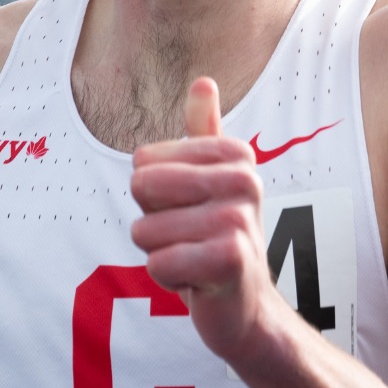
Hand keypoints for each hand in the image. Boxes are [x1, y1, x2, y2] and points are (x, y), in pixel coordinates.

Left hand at [130, 77, 279, 364]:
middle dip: (151, 223)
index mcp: (235, 154)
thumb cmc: (217, 240)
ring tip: (193, 261)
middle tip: (186, 239)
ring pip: (145, 231)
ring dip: (159, 255)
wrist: (246, 307)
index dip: (154, 196)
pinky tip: (196, 284)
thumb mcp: (209, 183)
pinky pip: (158, 263)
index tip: (188, 212)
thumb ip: (204, 133)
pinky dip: (166, 280)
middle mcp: (244, 180)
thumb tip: (203, 80)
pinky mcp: (231, 259)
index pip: (145, 161)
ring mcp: (240, 218)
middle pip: (142, 187)